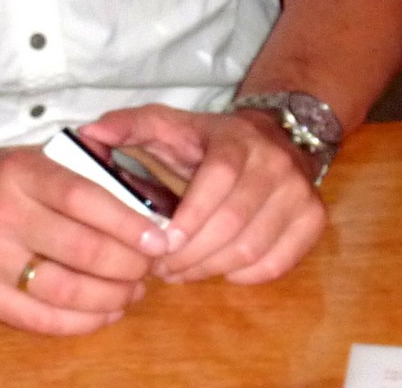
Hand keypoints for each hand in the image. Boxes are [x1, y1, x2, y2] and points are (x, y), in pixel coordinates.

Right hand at [0, 145, 172, 334]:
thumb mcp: (34, 160)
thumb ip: (85, 176)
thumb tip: (150, 203)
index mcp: (23, 173)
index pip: (88, 199)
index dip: (131, 224)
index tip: (161, 239)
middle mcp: (3, 215)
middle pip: (84, 250)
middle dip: (130, 265)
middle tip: (151, 266)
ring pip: (66, 289)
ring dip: (112, 296)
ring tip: (134, 290)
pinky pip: (38, 318)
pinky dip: (81, 321)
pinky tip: (106, 312)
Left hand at [80, 105, 325, 285]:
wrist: (280, 136)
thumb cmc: (212, 141)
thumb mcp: (172, 125)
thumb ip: (130, 126)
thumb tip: (88, 135)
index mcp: (239, 141)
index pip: (220, 178)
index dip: (191, 216)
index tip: (160, 243)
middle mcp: (277, 165)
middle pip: (235, 222)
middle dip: (191, 255)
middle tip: (161, 267)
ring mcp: (300, 194)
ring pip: (253, 248)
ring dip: (211, 270)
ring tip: (183, 271)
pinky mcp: (313, 220)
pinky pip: (277, 263)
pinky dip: (244, 276)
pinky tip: (220, 269)